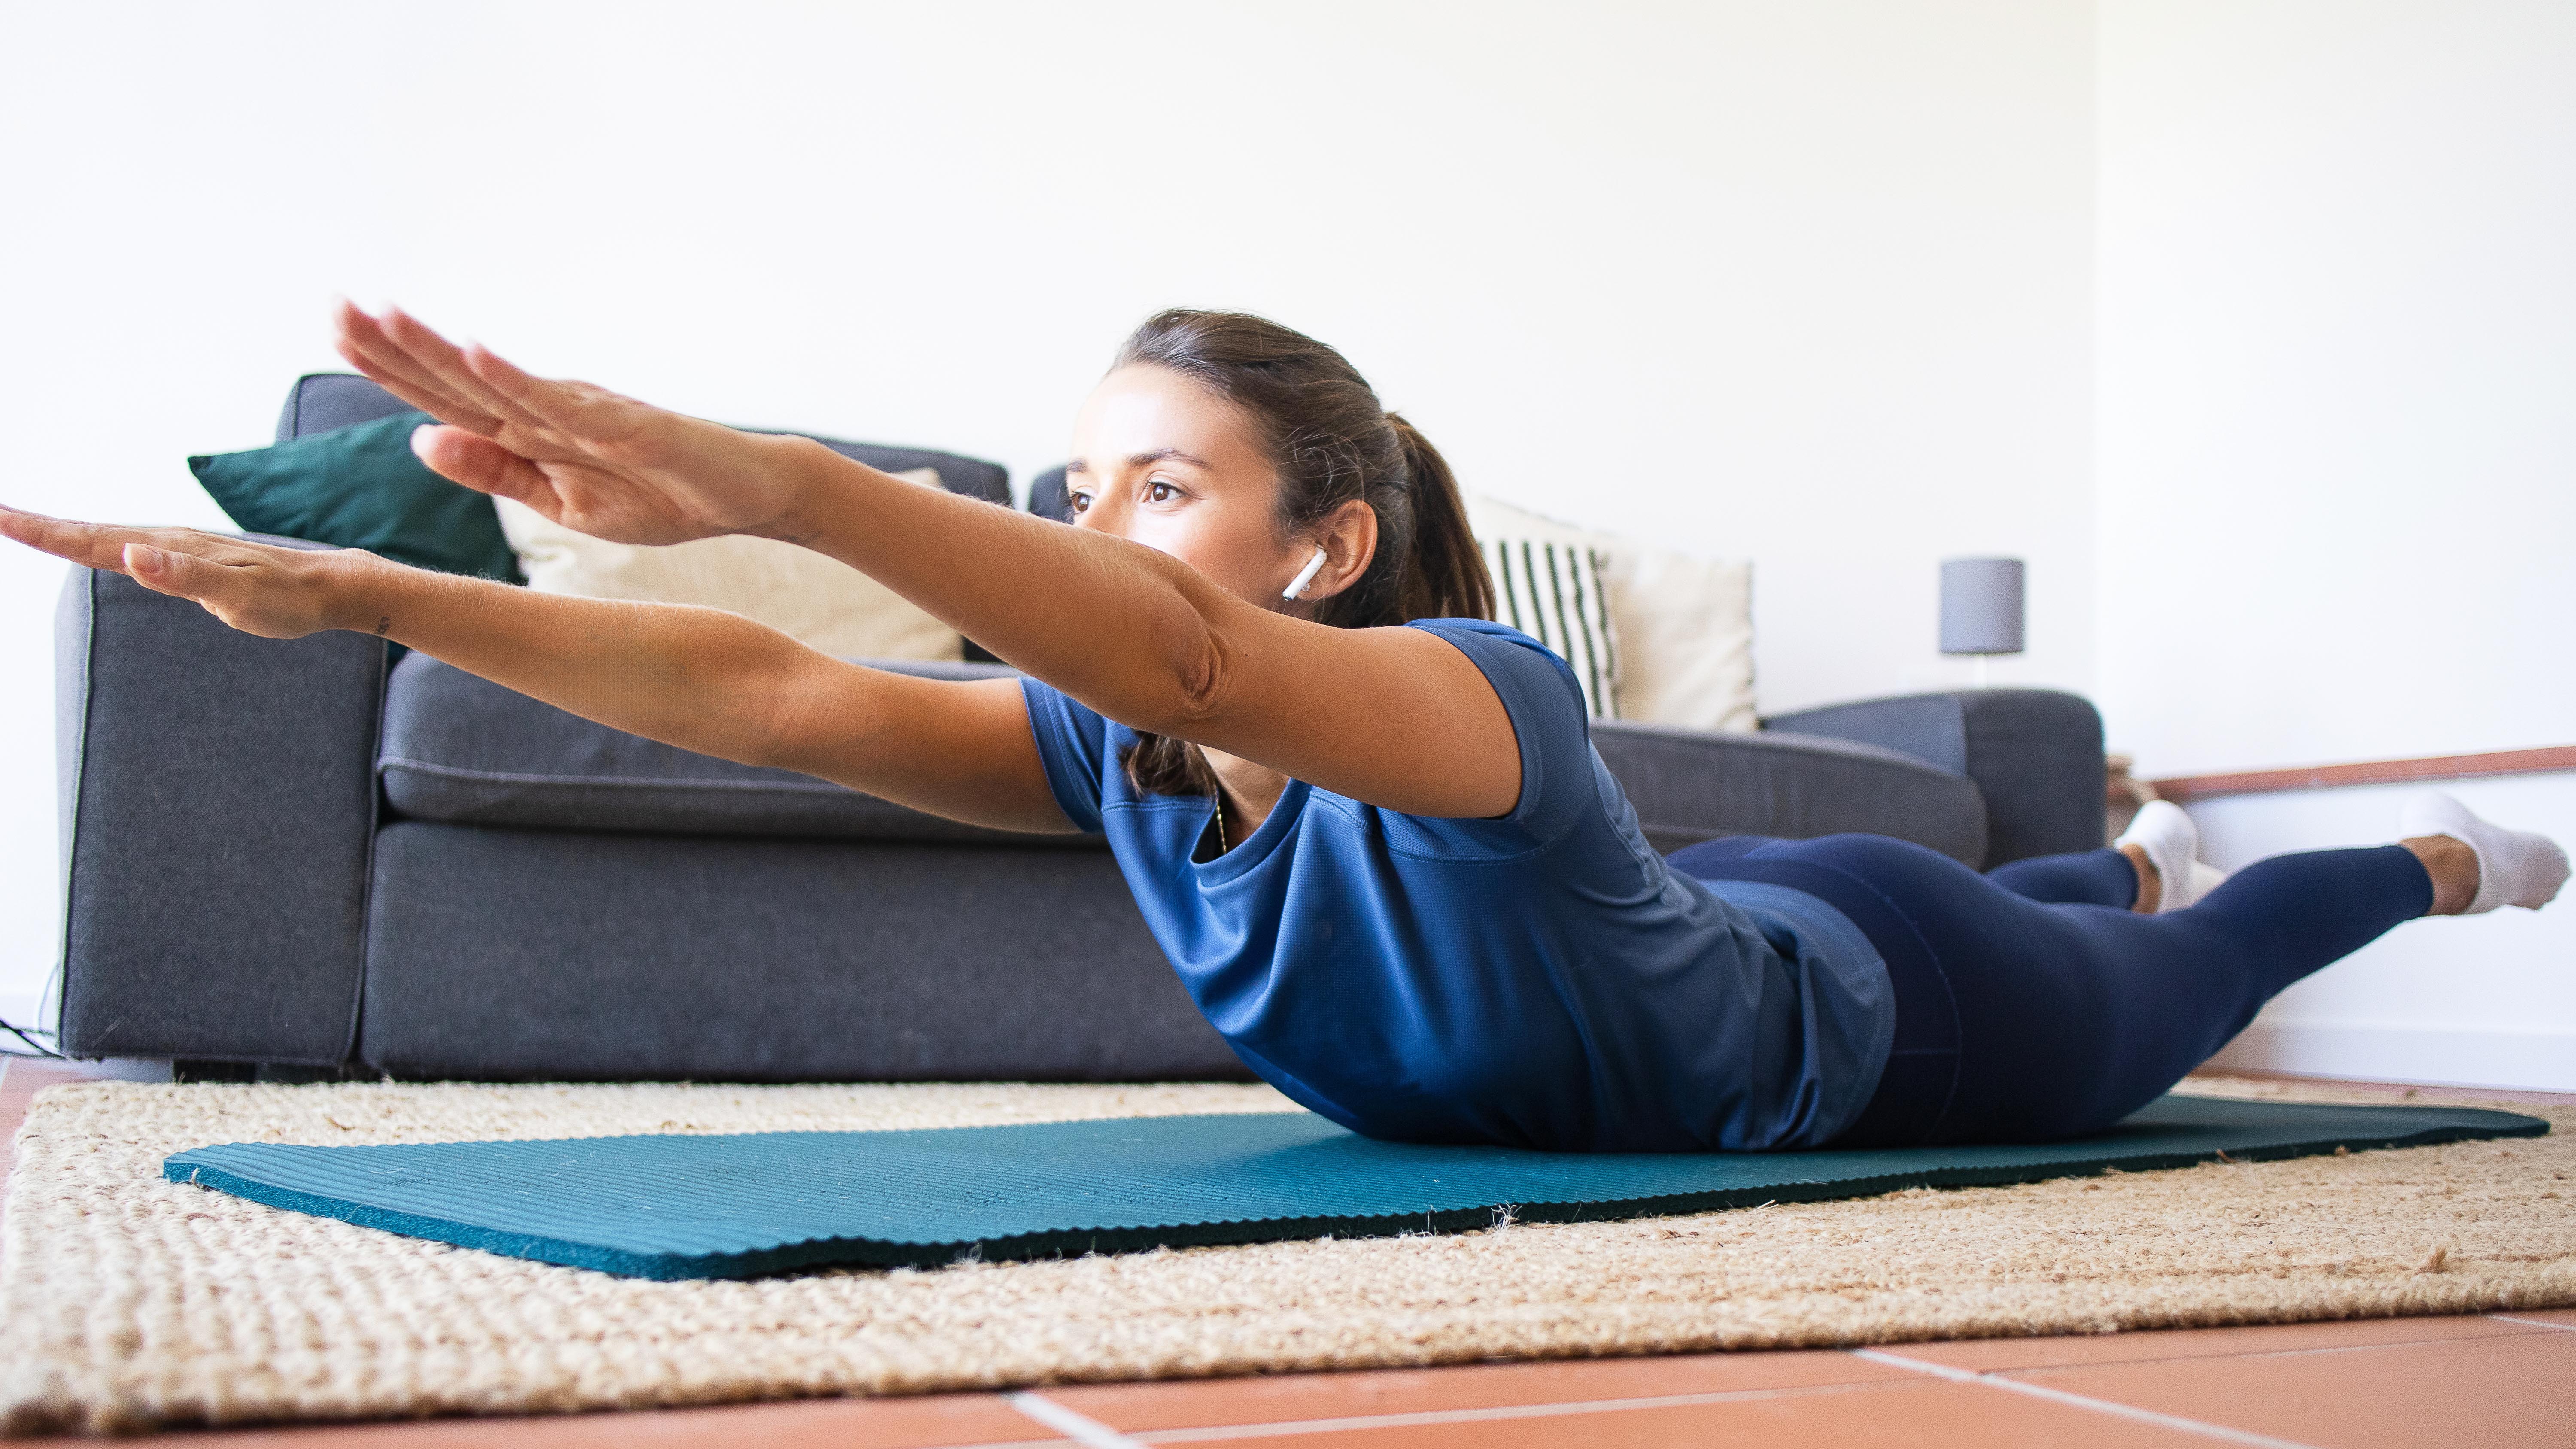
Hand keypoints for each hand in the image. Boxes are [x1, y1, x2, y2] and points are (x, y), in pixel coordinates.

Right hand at [0, 508, 379, 638]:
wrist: (330, 587)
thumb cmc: (289, 598)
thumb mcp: (239, 595)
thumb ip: (186, 576)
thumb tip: (132, 553)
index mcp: (169, 548)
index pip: (91, 539)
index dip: (40, 531)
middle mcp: (167, 541)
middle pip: (87, 531)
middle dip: (34, 524)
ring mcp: (175, 548)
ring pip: (104, 535)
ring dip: (58, 529)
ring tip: (16, 523)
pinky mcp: (186, 559)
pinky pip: (128, 547)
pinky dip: (95, 541)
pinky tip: (86, 542)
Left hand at [332, 301, 808, 544]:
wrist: (745, 495)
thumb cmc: (660, 495)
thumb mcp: (563, 502)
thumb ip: (496, 471)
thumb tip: (420, 438)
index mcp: (528, 432)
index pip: (444, 396)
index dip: (388, 366)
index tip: (334, 331)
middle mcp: (548, 410)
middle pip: (458, 377)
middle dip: (393, 344)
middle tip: (332, 306)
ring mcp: (587, 412)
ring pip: (500, 380)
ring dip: (441, 349)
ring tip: (385, 317)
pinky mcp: (630, 424)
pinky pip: (567, 403)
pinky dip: (521, 379)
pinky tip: (479, 353)